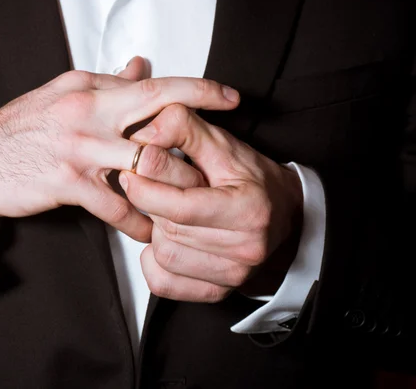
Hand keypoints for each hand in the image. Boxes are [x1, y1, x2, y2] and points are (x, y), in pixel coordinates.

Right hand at [0, 59, 240, 241]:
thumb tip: (139, 68)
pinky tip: (148, 231)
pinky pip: (117, 204)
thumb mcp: (61, 98)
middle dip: (200, 117)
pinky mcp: (67, 181)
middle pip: (156, 107)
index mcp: (86, 88)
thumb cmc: (15, 132)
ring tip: (192, 202)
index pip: (150, 84)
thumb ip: (104, 85)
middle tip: (231, 132)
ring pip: (144, 161)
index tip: (225, 95)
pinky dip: (137, 221)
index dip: (194, 88)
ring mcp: (78, 146)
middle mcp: (86, 110)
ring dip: (173, 185)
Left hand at [120, 104, 302, 300]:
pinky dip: (154, 262)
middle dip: (152, 202)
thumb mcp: (224, 145)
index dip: (147, 184)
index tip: (134, 167)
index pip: (180, 205)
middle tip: (156, 185)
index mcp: (249, 210)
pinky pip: (163, 283)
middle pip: (168, 227)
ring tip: (170, 212)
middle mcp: (245, 248)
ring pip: (163, 254)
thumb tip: (144, 135)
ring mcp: (232, 275)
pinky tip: (167, 241)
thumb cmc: (255, 181)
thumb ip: (184, 130)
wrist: (288, 218)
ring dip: (156, 230)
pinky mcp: (216, 292)